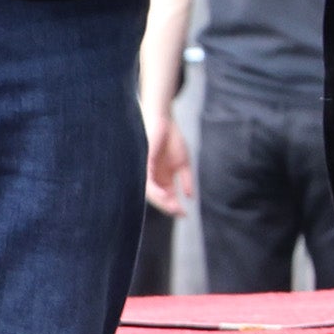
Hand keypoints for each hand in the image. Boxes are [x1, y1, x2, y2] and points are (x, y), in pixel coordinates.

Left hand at [143, 100, 193, 214]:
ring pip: (151, 193)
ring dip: (162, 202)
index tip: (185, 214)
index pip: (167, 197)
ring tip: (173, 208)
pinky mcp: (143, 164)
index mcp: (162, 178)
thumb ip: (187, 179)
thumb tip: (191, 196)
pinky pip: (146, 181)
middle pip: (158, 198)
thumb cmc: (171, 137)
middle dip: (169, 207)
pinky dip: (155, 190)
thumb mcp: (183, 163)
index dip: (175, 207)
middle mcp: (153, 178)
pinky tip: (164, 195)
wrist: (163, 119)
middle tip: (179, 213)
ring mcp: (146, 171)